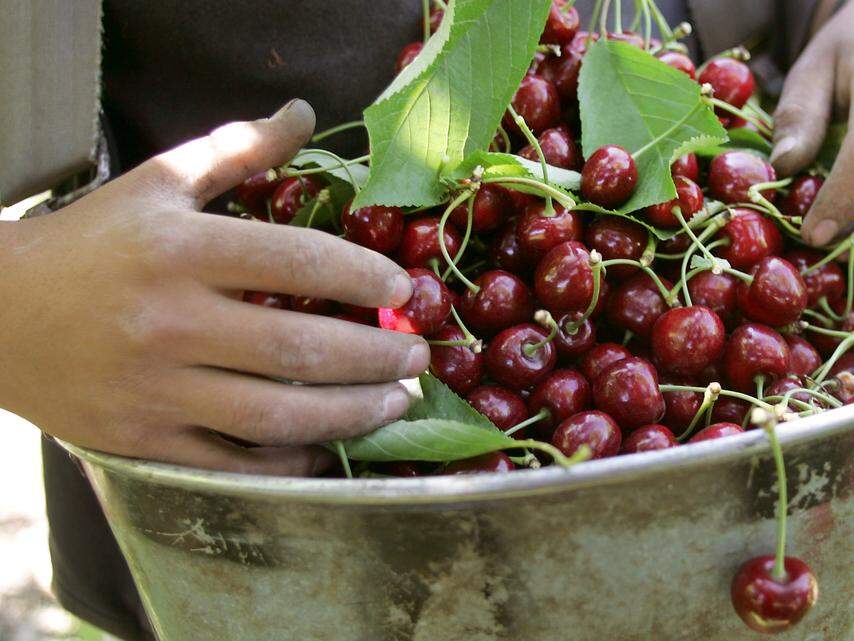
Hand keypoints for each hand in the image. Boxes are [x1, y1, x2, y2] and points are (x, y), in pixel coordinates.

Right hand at [0, 100, 427, 474]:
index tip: (403, 289)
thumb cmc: (90, 243)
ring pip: (275, 415)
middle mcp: (170, 321)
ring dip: (352, 414)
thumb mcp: (157, 182)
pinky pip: (233, 462)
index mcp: (179, 249)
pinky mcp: (144, 438)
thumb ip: (236, 149)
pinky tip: (329, 445)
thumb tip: (306, 114)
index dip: (361, 277)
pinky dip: (289, 460)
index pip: (294, 261)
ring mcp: (156, 387)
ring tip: (397, 403)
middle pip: (297, 349)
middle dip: (376, 357)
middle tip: (419, 356)